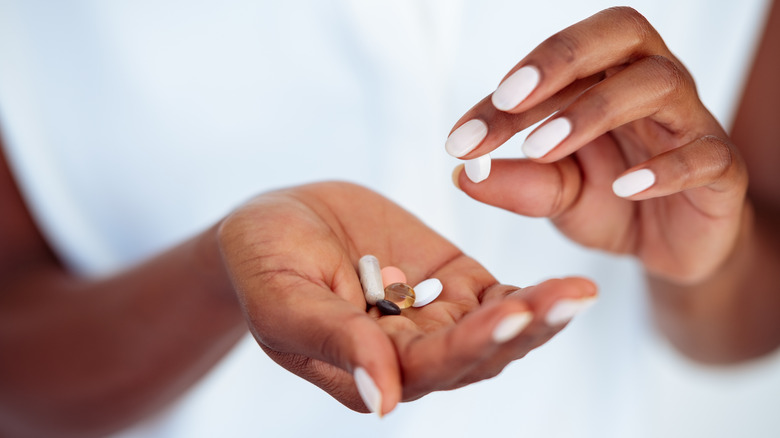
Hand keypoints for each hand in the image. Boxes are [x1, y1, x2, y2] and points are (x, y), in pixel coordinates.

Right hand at [217, 181, 595, 414]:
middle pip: (480, 350)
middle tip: (569, 300)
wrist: (277, 222)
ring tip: (579, 292)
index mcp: (372, 370)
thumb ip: (335, 343)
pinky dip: (530, 289)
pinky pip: (498, 290)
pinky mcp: (452, 280)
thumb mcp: (285, 301)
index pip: (430, 366)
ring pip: (498, 323)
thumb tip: (384, 402)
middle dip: (524, 327)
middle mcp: (413, 352)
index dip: (469, 344)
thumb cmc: (264, 264)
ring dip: (539, 311)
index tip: (508, 314)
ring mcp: (437, 315)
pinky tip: (564, 284)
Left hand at [446, 7, 747, 283]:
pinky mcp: (721, 166)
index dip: (506, 95)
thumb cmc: (610, 202)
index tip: (461, 136)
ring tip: (543, 148)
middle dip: (560, 58)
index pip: (557, 63)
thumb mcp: (557, 195)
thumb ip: (518, 184)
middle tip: (508, 98)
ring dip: (595, 110)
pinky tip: (626, 186)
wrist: (666, 246)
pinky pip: (704, 153)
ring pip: (658, 83)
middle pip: (621, 33)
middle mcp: (649, 84)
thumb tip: (461, 175)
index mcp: (606, 77)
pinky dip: (664, 168)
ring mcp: (689, 121)